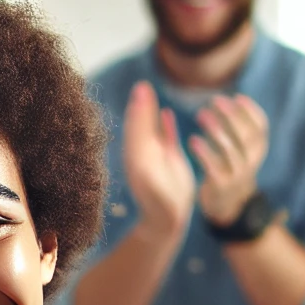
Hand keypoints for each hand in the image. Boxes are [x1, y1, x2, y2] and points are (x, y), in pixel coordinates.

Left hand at [120, 81, 196, 241]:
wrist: (167, 219)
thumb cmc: (157, 199)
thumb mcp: (148, 171)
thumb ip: (143, 145)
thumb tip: (137, 122)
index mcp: (136, 155)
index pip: (135, 127)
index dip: (137, 108)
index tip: (139, 89)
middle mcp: (144, 154)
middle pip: (141, 124)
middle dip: (142, 105)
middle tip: (142, 85)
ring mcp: (157, 157)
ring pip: (153, 129)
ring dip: (151, 112)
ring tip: (148, 91)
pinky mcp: (170, 162)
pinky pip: (167, 140)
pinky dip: (166, 126)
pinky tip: (167, 113)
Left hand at [192, 94, 269, 225]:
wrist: (226, 204)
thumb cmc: (228, 167)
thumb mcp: (238, 148)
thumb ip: (234, 128)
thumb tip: (224, 100)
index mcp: (257, 149)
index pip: (261, 126)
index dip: (251, 110)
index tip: (237, 96)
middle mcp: (251, 161)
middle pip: (246, 134)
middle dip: (231, 114)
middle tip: (214, 100)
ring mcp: (237, 174)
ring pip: (230, 149)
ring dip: (215, 129)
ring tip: (200, 114)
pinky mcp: (221, 185)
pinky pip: (214, 167)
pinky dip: (204, 152)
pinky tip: (192, 140)